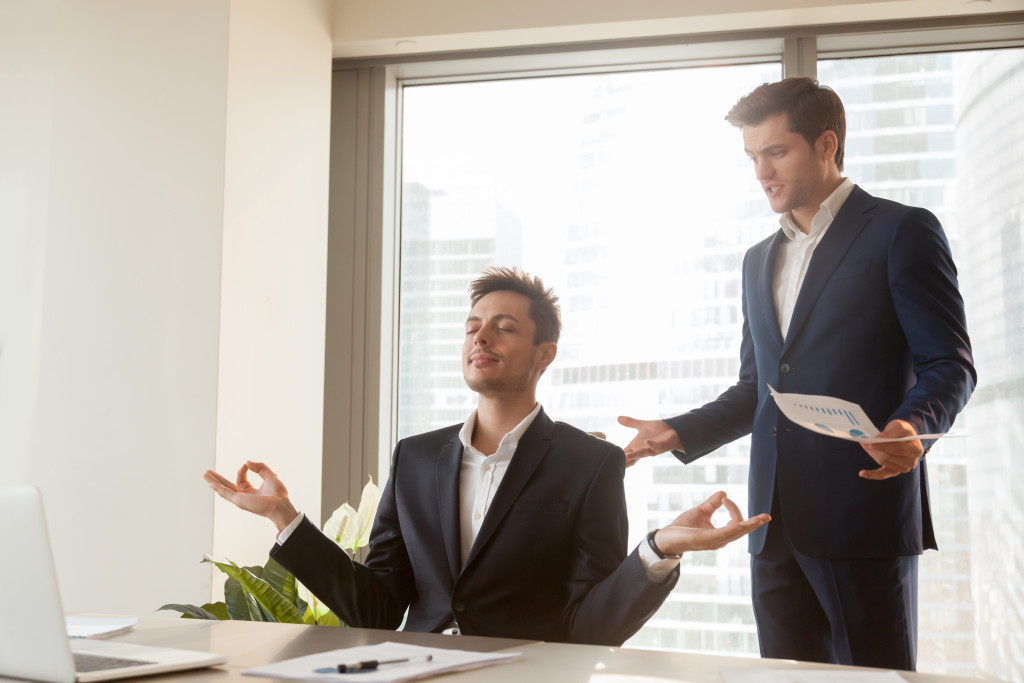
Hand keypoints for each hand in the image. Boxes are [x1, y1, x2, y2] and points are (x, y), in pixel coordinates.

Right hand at [203, 461, 298, 531]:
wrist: (280, 504)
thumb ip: (259, 467)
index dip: (242, 470)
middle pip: (227, 486)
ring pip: (223, 489)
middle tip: (207, 472)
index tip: (247, 464)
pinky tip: (210, 484)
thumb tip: (247, 462)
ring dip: (214, 482)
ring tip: (205, 475)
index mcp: (252, 492)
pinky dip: (218, 488)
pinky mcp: (239, 501)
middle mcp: (244, 497)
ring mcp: (240, 499)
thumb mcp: (270, 475)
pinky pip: (226, 493)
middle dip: (217, 479)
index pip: (241, 480)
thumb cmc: (278, 494)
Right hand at [617, 415, 682, 466]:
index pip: (625, 452)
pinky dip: (651, 445)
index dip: (618, 456)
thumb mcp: (642, 425)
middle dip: (625, 460)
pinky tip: (646, 442)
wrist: (673, 431)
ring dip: (635, 455)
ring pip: (642, 454)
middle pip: (632, 456)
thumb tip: (618, 418)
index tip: (609, 460)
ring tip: (627, 456)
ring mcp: (652, 449)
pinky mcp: (661, 446)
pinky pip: (655, 447)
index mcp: (637, 446)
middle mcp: (643, 449)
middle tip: (616, 464)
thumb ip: (630, 423)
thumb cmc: (658, 430)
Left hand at [654, 491, 769, 555]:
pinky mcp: (706, 539)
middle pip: (741, 530)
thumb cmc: (682, 527)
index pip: (736, 522)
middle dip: (755, 524)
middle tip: (767, 516)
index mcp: (720, 535)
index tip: (723, 498)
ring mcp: (714, 541)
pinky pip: (723, 534)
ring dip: (748, 525)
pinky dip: (733, 528)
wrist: (666, 537)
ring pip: (736, 533)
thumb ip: (712, 504)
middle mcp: (720, 540)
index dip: (734, 509)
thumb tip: (724, 493)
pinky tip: (740, 523)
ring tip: (760, 519)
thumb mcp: (700, 512)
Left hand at [859, 420, 923, 479]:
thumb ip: (890, 432)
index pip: (898, 449)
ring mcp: (903, 468)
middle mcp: (911, 461)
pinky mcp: (894, 471)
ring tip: (865, 445)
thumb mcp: (899, 426)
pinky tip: (862, 473)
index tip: (870, 444)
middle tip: (864, 442)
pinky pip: (883, 475)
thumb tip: (879, 439)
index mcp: (915, 449)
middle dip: (875, 449)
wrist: (904, 436)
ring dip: (873, 454)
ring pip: (883, 462)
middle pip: (889, 456)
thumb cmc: (902, 431)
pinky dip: (872, 474)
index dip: (883, 446)